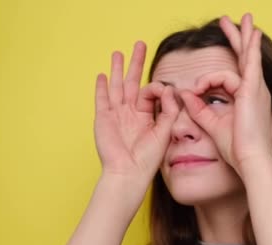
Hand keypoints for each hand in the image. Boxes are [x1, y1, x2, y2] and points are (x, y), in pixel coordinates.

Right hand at [94, 42, 178, 178]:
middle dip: (136, 63)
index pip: (150, 92)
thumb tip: (169, 89)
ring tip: (118, 53)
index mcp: (146, 117)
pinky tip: (103, 75)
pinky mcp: (103, 118)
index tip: (164, 91)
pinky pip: (102, 99)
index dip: (158, 88)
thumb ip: (168, 110)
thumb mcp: (164, 132)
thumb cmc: (147, 159)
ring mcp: (116, 114)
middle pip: (132, 82)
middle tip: (140, 44)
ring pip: (116, 86)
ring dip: (118, 69)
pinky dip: (102, 87)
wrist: (128, 173)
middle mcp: (130, 113)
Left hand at [180, 14, 271, 176]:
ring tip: (242, 18)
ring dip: (244, 36)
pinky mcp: (254, 90)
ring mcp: (257, 89)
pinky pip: (248, 63)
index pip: (230, 77)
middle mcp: (255, 91)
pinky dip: (247, 48)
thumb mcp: (212, 124)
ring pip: (247, 57)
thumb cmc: (236, 148)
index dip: (210, 77)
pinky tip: (249, 32)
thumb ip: (198, 108)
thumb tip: (184, 93)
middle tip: (236, 21)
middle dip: (239, 39)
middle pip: (245, 59)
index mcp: (246, 100)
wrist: (250, 159)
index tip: (196, 88)